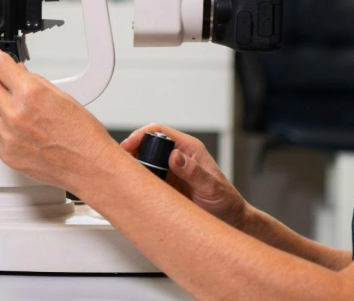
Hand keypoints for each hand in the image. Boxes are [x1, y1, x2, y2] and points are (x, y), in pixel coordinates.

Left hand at [0, 47, 123, 194]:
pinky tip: (14, 131)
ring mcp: (9, 136)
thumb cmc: (83, 135)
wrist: (89, 166)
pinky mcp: (6, 154)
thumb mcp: (62, 97)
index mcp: (32, 93)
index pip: (0, 65)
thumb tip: (19, 74)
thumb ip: (35, 83)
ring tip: (11, 112)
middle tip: (7, 88)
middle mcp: (16, 114)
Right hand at [122, 124, 249, 230]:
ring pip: (145, 162)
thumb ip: (194, 172)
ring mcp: (171, 171)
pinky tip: (132, 189)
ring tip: (124, 177)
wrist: (231, 221)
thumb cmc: (227, 202)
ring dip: (134, 168)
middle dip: (132, 152)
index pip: (159, 132)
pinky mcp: (166, 186)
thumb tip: (175, 156)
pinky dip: (138, 182)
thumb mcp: (211, 187)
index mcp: (189, 149)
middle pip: (147, 145)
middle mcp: (178, 157)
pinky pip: (147, 180)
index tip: (129, 146)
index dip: (141, 135)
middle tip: (121, 165)